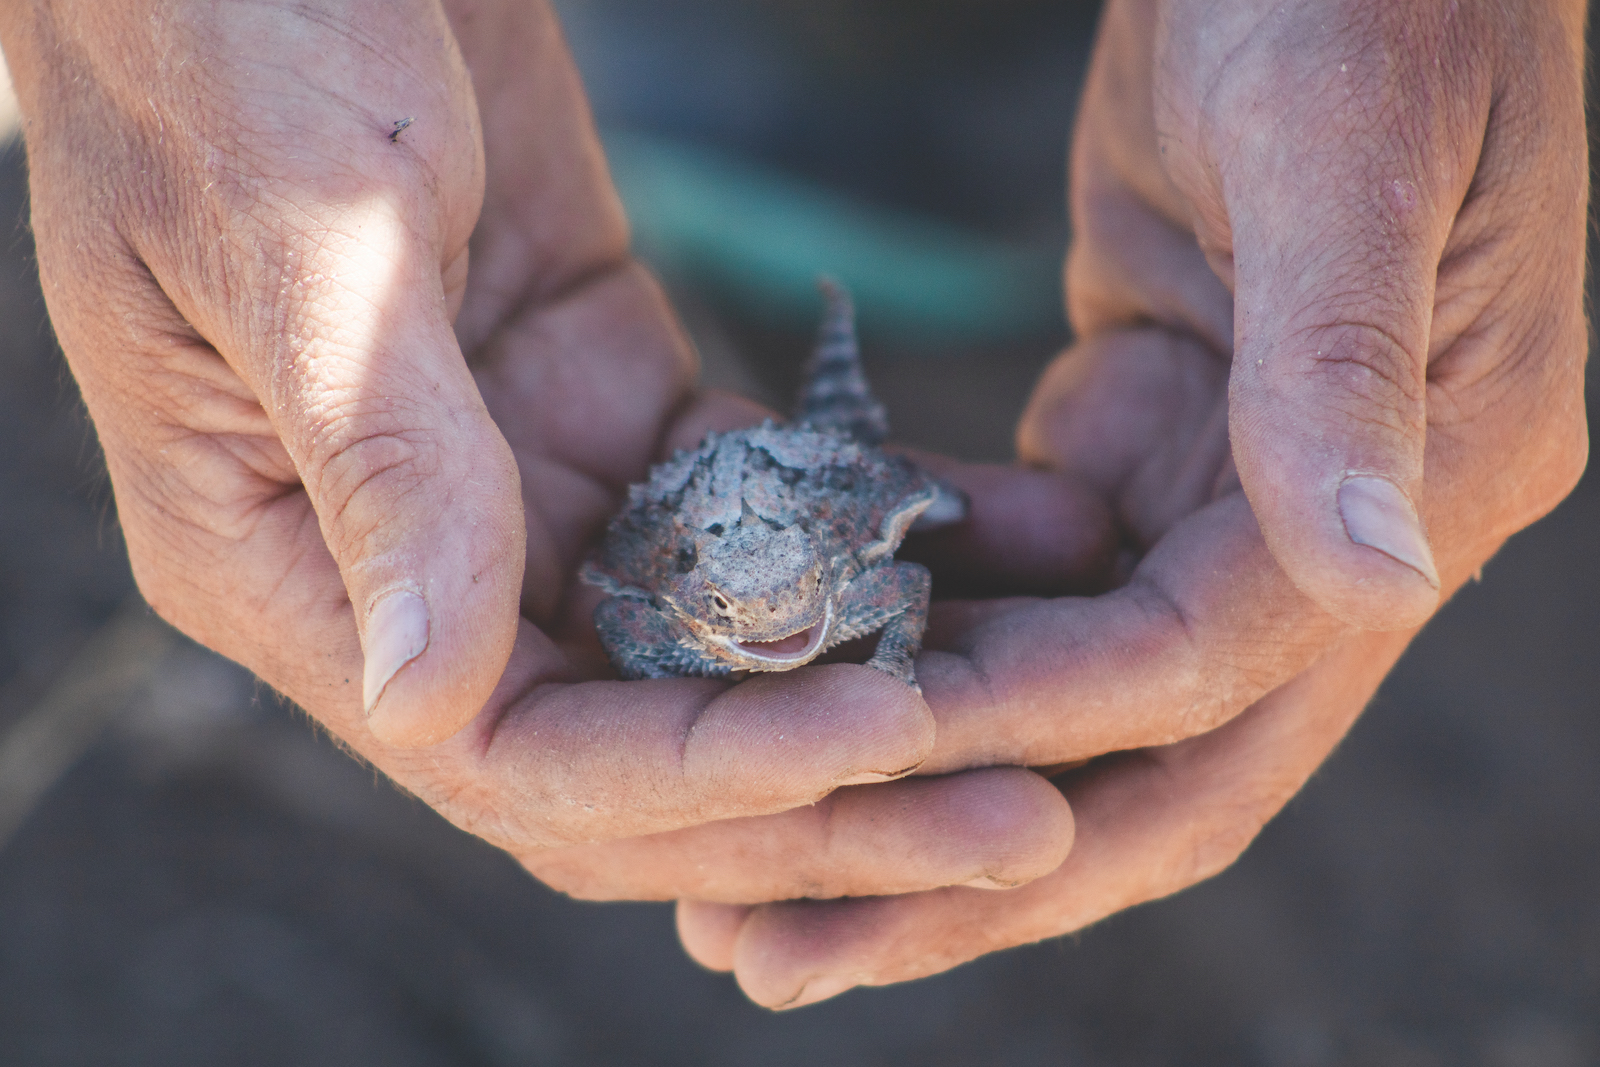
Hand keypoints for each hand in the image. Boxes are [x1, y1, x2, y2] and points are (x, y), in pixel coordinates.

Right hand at [0, 0, 1083, 900]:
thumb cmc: (227, 34)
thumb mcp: (301, 238)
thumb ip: (381, 467)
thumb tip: (433, 710)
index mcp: (281, 566)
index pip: (509, 751)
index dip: (705, 772)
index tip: (889, 738)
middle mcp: (406, 556)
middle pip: (633, 739)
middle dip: (824, 792)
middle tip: (1024, 816)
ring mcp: (515, 481)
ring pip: (708, 641)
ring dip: (867, 678)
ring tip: (1045, 694)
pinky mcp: (606, 394)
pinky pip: (751, 501)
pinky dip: (862, 529)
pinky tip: (997, 538)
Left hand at [675, 0, 1587, 1004]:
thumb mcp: (1346, 141)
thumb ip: (1349, 363)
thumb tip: (1379, 581)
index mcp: (1435, 464)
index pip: (1210, 657)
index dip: (1033, 724)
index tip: (847, 780)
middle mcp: (1339, 503)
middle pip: (1149, 742)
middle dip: (966, 858)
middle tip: (776, 956)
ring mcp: (1238, 465)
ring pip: (1078, 672)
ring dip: (928, 764)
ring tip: (750, 857)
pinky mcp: (1148, 410)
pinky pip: (1033, 558)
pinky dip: (933, 618)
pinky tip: (806, 664)